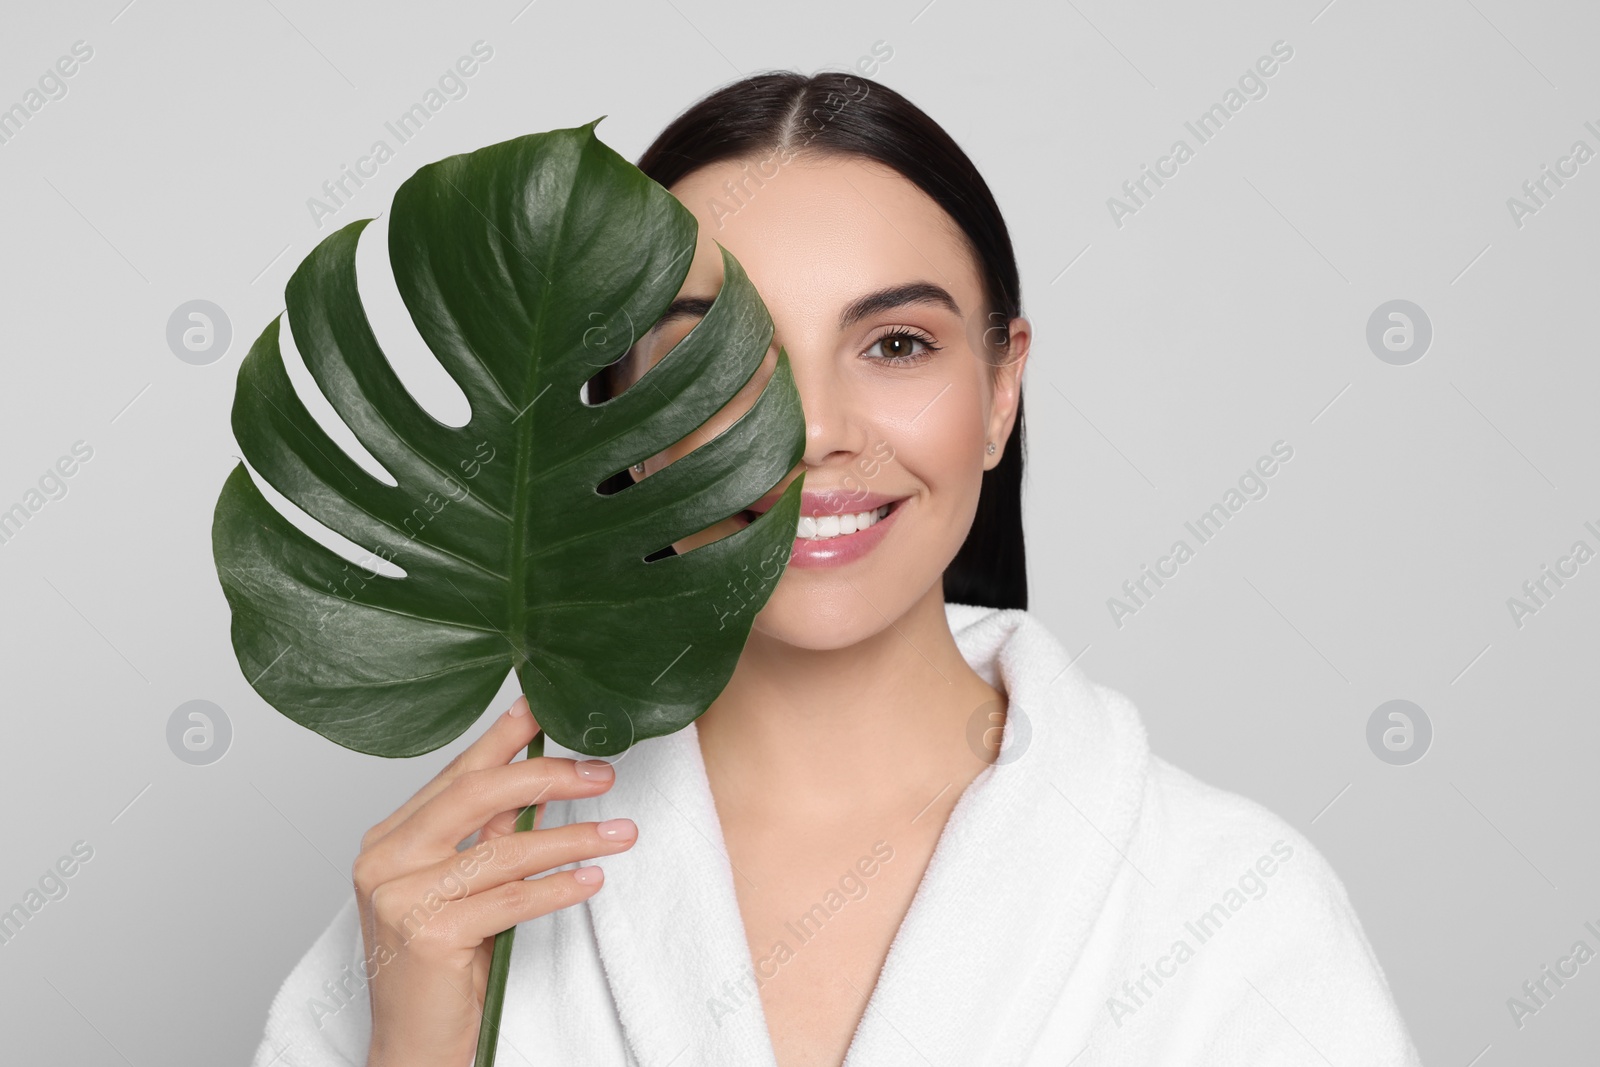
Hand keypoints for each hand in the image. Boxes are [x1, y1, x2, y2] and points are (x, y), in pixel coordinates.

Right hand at [353, 697, 634, 1066]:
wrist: (415, 1045)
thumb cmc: (442, 966)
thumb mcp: (465, 888)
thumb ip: (491, 836)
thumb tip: (544, 783)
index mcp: (389, 838)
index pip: (456, 774)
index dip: (502, 738)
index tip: (544, 705)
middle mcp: (384, 859)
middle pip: (474, 795)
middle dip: (546, 775)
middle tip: (602, 773)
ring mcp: (399, 897)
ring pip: (502, 850)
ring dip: (571, 837)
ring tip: (620, 831)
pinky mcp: (426, 936)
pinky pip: (510, 900)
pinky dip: (557, 887)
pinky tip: (591, 880)